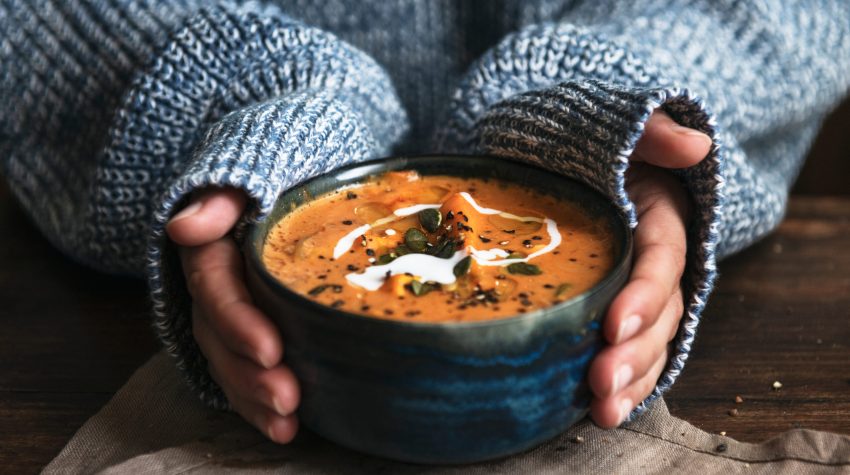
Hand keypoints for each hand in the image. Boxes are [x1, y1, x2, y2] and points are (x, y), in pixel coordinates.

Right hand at [166, 188, 299, 442]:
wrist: (286, 174)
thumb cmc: (275, 167)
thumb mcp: (250, 169)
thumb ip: (221, 197)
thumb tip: (184, 227)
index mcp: (211, 249)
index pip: (215, 289)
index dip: (238, 322)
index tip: (271, 350)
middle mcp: (212, 286)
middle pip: (219, 336)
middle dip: (249, 374)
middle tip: (287, 398)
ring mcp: (227, 312)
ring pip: (228, 362)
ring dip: (253, 399)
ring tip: (286, 425)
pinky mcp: (246, 330)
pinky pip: (243, 370)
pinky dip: (258, 402)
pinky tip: (286, 428)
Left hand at [587, 111, 711, 426]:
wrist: (559, 156)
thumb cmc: (585, 142)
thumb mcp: (615, 127)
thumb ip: (650, 132)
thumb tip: (695, 145)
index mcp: (659, 216)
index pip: (660, 259)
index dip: (644, 294)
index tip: (614, 325)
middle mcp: (655, 259)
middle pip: (659, 313)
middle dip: (634, 352)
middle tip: (600, 383)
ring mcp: (638, 288)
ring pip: (649, 341)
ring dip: (631, 379)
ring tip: (602, 411)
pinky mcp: (615, 308)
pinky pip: (630, 349)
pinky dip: (624, 382)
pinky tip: (600, 411)